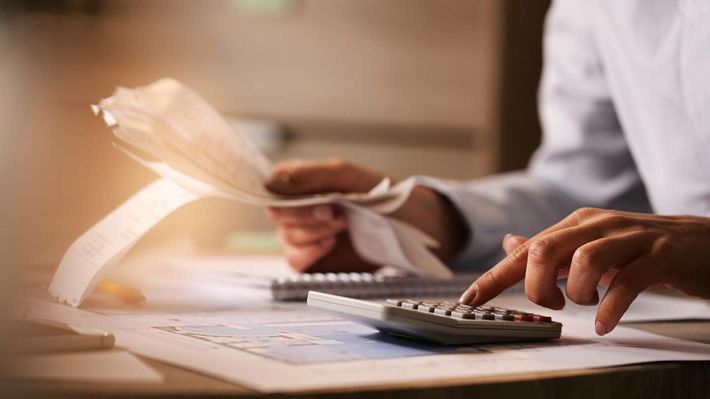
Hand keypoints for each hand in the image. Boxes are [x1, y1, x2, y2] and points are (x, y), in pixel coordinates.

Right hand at [265, 158, 466, 272]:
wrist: (411, 226)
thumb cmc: (381, 194)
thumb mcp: (347, 176)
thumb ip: (310, 175)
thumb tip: (272, 181)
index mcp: (302, 184)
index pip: (271, 186)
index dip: (283, 194)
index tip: (309, 197)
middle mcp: (299, 210)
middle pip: (277, 214)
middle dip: (305, 215)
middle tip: (335, 213)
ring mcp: (306, 236)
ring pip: (287, 238)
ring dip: (313, 233)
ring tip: (341, 226)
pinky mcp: (315, 261)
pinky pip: (296, 261)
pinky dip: (309, 253)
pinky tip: (329, 244)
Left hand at [458, 207, 709, 334]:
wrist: (704, 243)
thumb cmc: (640, 249)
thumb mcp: (590, 245)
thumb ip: (551, 247)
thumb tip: (510, 244)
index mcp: (577, 224)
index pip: (526, 250)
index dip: (494, 276)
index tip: (470, 301)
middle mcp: (598, 225)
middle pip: (546, 248)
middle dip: (536, 285)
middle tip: (551, 304)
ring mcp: (631, 238)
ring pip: (585, 261)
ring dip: (577, 293)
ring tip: (585, 307)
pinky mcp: (660, 255)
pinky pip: (628, 282)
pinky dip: (611, 307)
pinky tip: (605, 322)